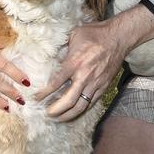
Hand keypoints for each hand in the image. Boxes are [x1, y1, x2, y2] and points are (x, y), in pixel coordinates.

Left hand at [35, 6, 153, 121]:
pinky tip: (74, 113)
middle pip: (69, 100)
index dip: (44, 93)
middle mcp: (85, 76)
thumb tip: (49, 54)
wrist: (118, 37)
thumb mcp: (74, 35)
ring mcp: (96, 83)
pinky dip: (82, 110)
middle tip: (46, 114)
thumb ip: (62, 47)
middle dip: (56, 110)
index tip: (36, 98)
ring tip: (58, 118)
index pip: (56, 82)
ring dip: (68, 115)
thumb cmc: (95, 34)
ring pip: (81, 106)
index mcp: (75, 63)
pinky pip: (92, 103)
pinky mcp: (104, 86)